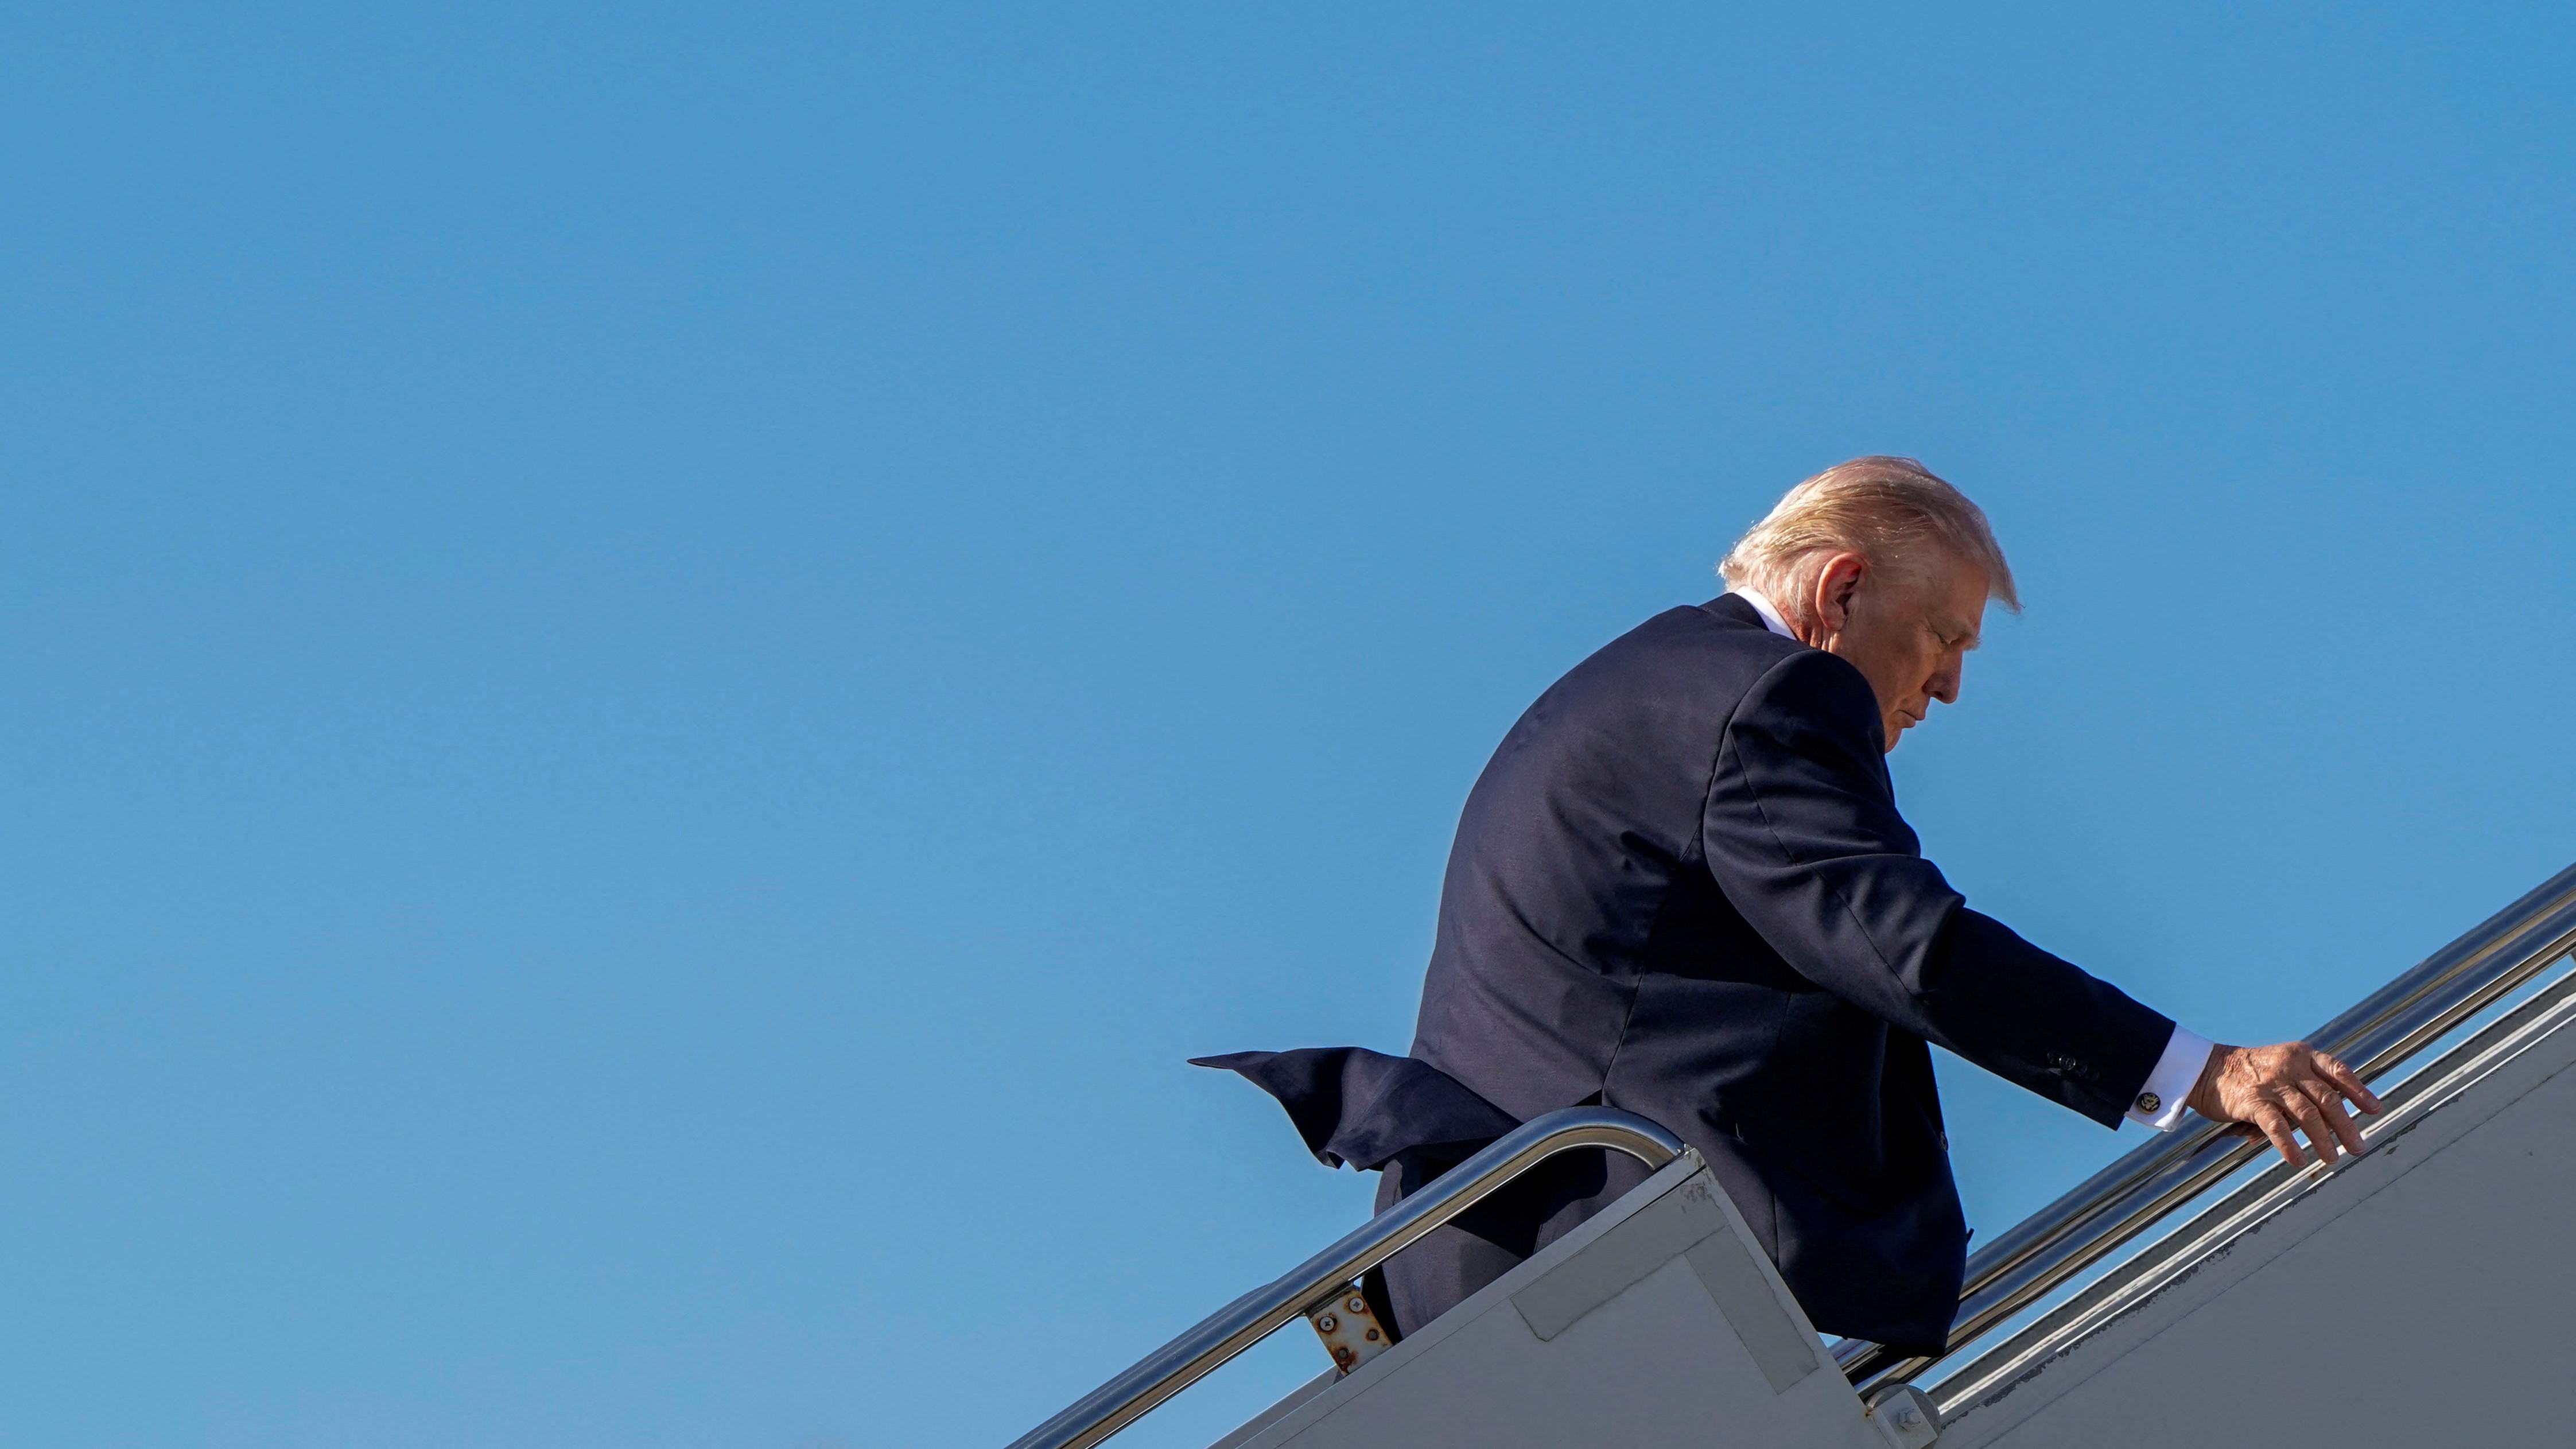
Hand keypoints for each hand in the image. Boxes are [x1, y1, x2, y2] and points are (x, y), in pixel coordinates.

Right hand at [2185, 1041, 2383, 1167]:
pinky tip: (2299, 1161)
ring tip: (2332, 1159)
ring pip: (2307, 1115)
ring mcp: (2271, 1084)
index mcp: (2301, 1054)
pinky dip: (2290, 1146)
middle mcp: (2289, 1067)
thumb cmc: (2249, 1072)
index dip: (2358, 1091)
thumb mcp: (2282, 1064)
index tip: (2374, 1110)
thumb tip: (2339, 1111)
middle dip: (2346, 1126)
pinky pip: (2277, 1127)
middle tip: (2359, 1147)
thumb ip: (2308, 1080)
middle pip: (2327, 1098)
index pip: (2337, 1071)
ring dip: (2324, 1141)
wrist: (2205, 1069)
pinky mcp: (2252, 1102)